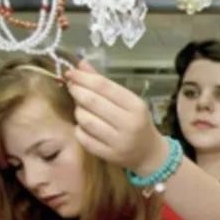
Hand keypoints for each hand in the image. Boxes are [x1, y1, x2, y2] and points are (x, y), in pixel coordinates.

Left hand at [64, 59, 168, 175]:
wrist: (149, 153)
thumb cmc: (137, 122)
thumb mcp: (127, 101)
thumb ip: (104, 83)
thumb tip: (81, 64)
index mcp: (135, 106)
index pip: (105, 87)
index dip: (84, 77)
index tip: (71, 72)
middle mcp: (128, 123)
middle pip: (93, 102)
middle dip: (77, 91)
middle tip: (70, 86)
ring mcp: (118, 141)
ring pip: (86, 120)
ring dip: (78, 111)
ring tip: (80, 108)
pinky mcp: (108, 155)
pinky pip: (84, 138)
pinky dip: (79, 129)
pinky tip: (83, 125)